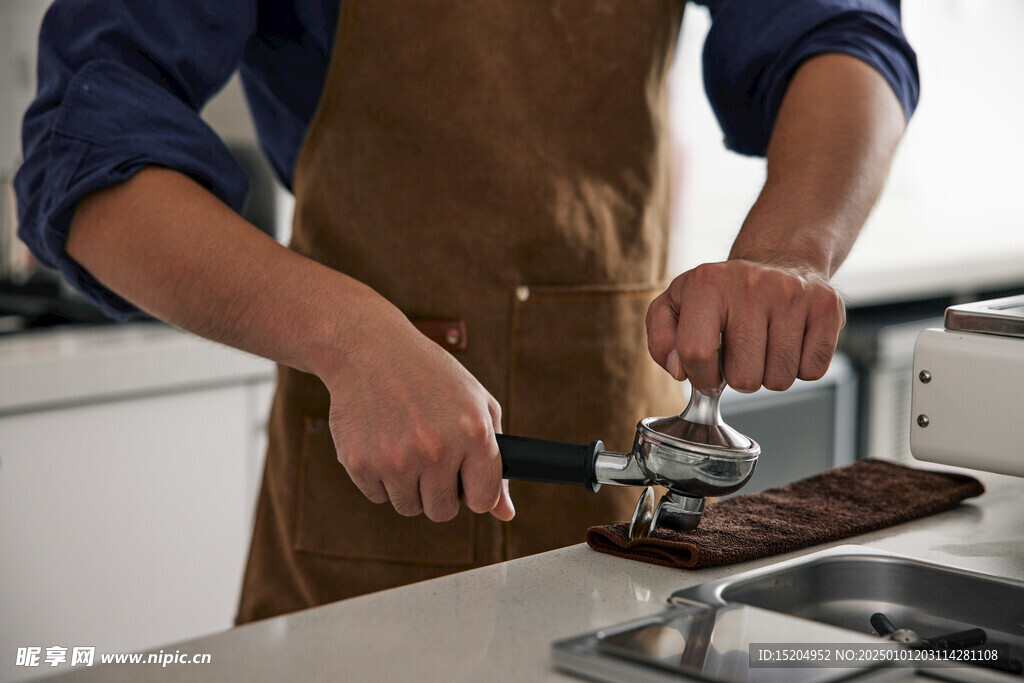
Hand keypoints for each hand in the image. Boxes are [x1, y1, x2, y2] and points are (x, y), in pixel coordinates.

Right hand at [322, 306, 513, 521]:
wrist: (369, 348)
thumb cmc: (430, 377)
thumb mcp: (476, 405)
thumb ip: (495, 462)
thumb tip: (505, 514)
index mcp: (472, 431)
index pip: (482, 499)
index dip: (474, 491)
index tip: (465, 479)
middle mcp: (435, 448)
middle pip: (442, 511)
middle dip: (440, 492)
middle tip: (430, 458)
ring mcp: (395, 458)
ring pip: (408, 507)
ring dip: (408, 486)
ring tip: (405, 445)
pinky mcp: (359, 463)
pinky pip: (377, 495)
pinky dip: (380, 476)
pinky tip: (381, 440)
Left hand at [646, 260, 844, 392]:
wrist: (779, 259)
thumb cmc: (721, 293)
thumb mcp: (676, 305)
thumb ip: (661, 339)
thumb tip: (679, 370)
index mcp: (706, 282)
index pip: (697, 353)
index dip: (700, 377)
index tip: (707, 375)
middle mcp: (752, 283)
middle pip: (743, 377)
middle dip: (738, 377)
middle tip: (740, 352)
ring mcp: (794, 294)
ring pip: (779, 379)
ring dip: (769, 374)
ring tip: (765, 344)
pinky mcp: (827, 308)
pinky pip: (812, 371)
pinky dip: (800, 368)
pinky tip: (791, 341)